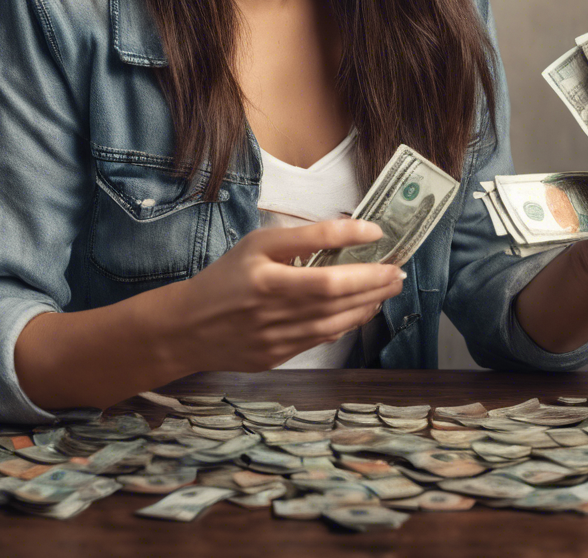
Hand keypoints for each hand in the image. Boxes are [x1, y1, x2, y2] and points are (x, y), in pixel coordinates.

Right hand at [149, 219, 404, 374]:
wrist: (188, 328)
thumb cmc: (227, 277)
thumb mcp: (256, 245)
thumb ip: (300, 239)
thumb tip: (347, 231)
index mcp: (263, 275)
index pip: (317, 255)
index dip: (349, 241)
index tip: (378, 233)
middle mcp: (270, 307)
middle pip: (334, 292)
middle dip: (373, 281)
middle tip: (398, 270)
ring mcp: (275, 337)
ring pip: (334, 319)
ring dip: (367, 303)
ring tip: (389, 288)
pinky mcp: (278, 356)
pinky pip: (322, 338)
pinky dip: (347, 322)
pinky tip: (362, 309)